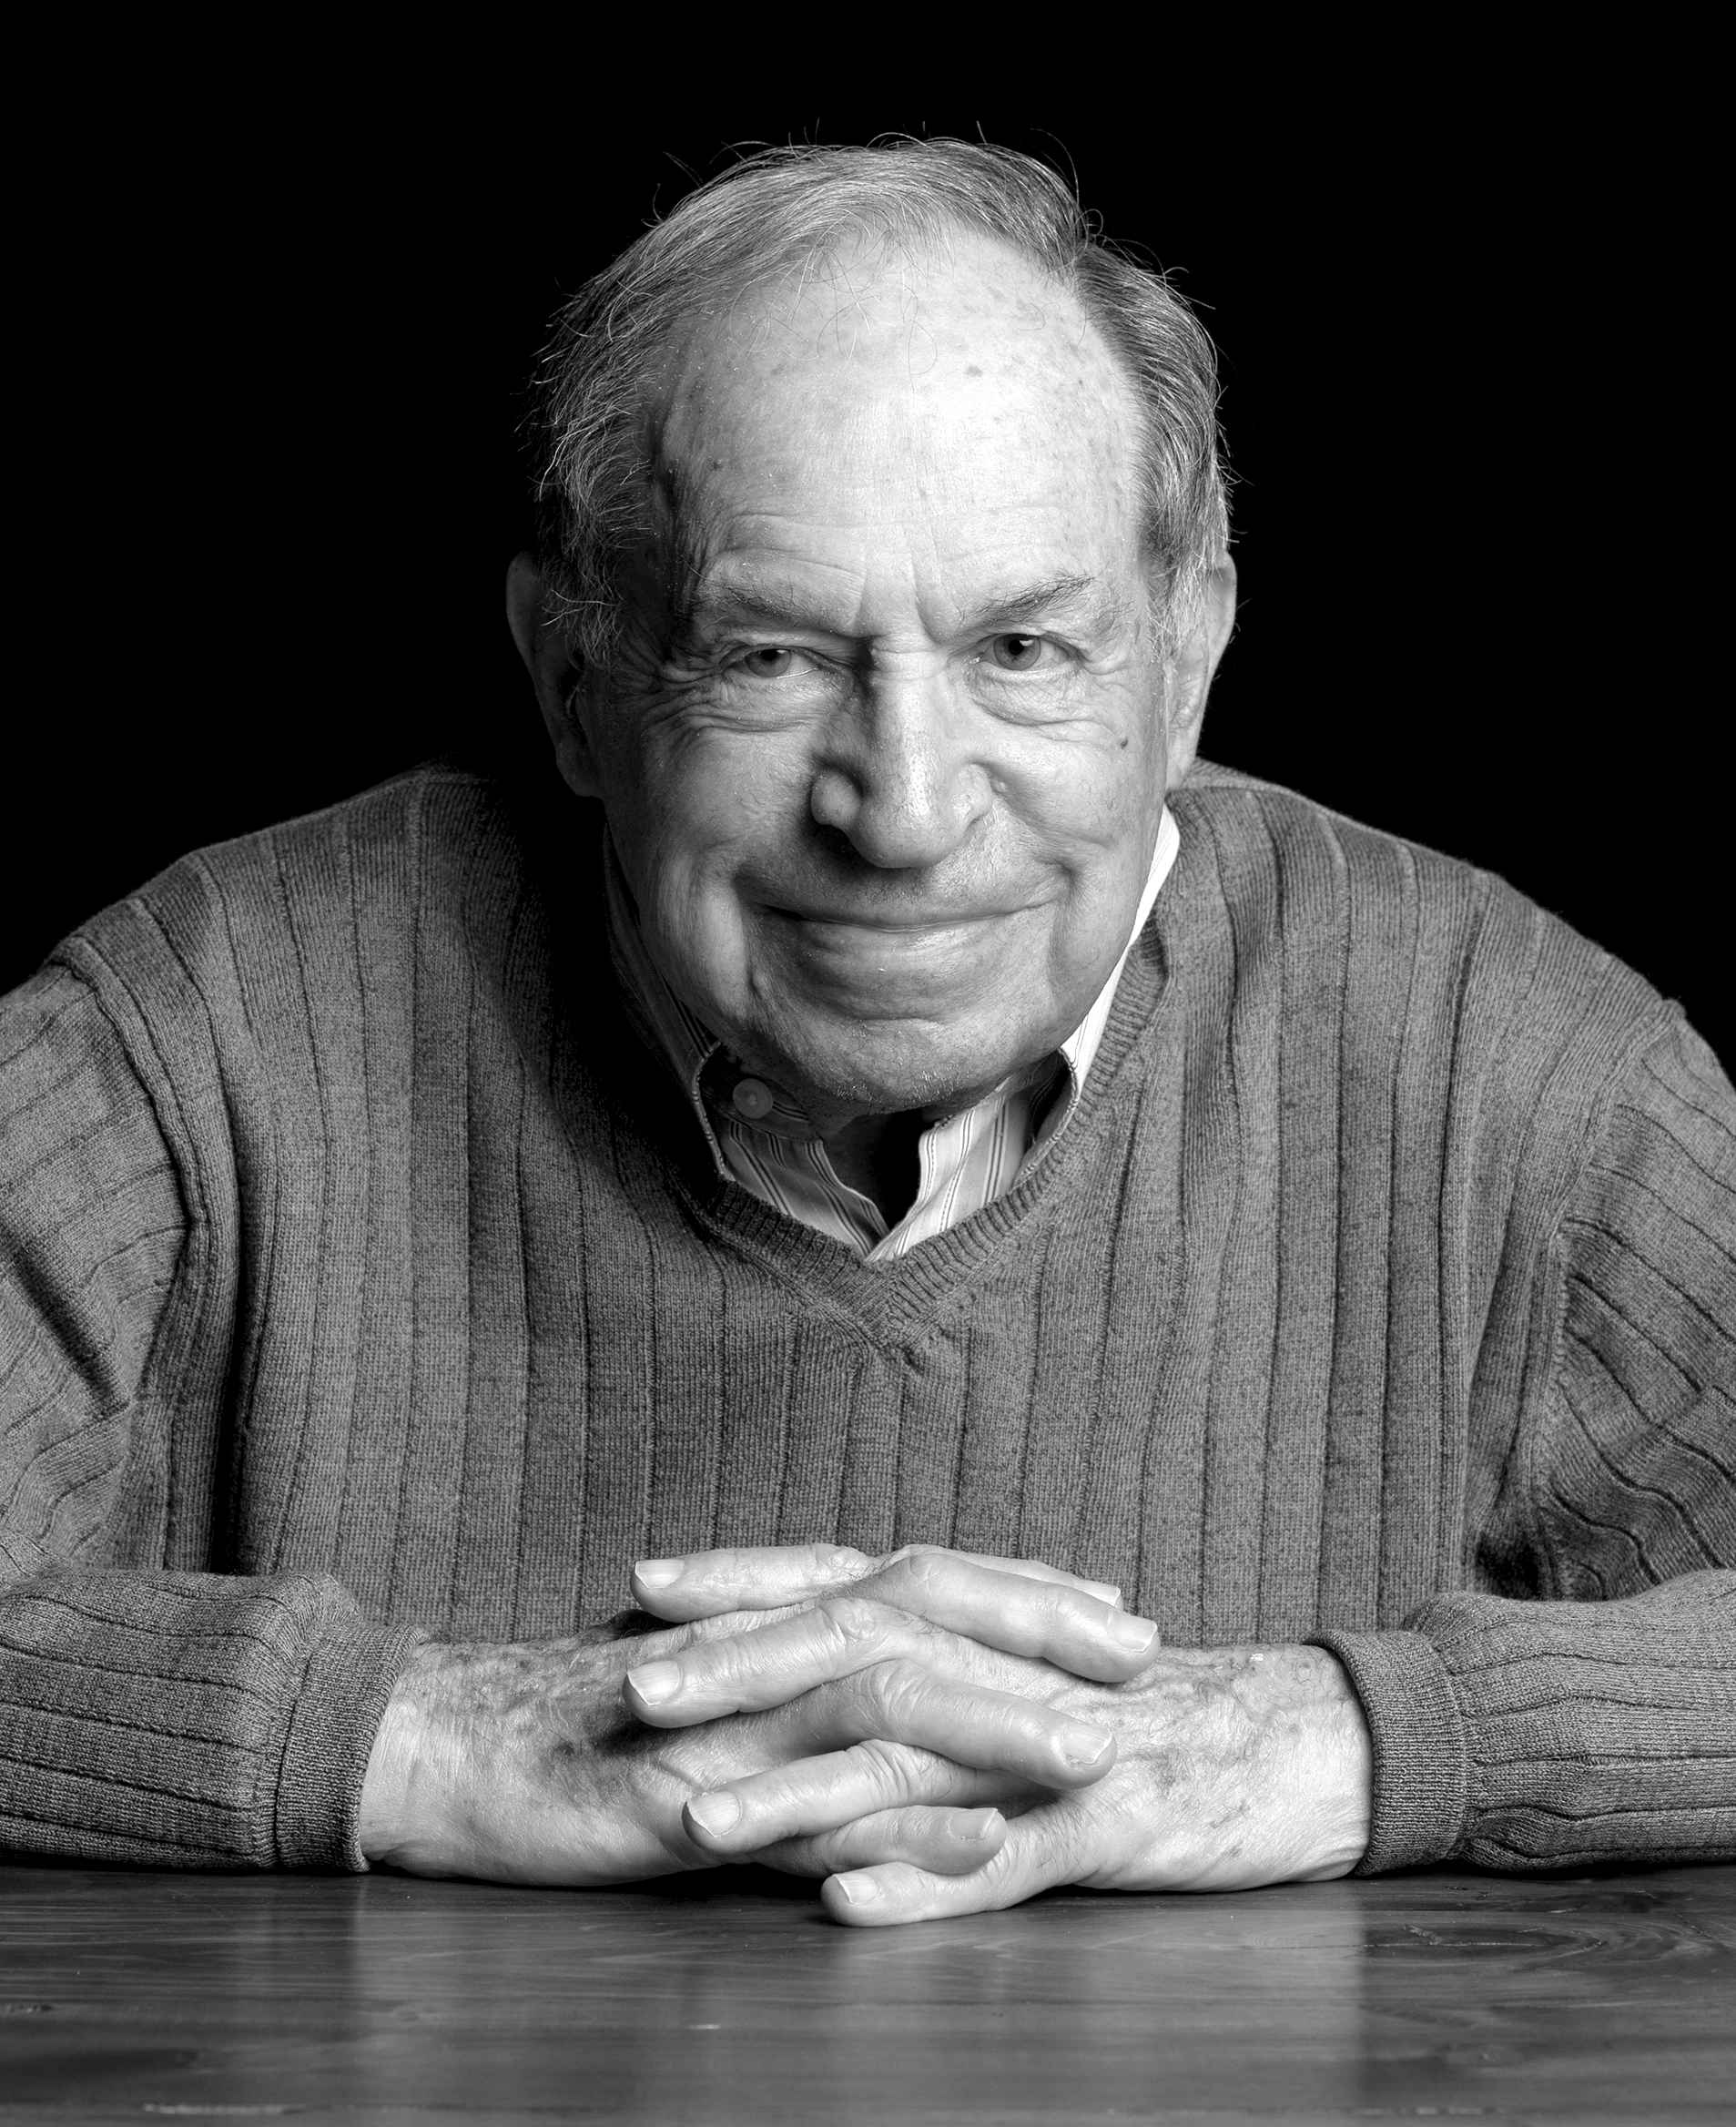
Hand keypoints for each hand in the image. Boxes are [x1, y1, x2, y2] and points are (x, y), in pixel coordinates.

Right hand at [357, 1547, 1153, 1885]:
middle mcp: (765, 1647)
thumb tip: (898, 1682)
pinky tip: (977, 1843)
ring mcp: (731, 1719)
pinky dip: (901, 1822)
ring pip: (887, 1699)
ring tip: (1097, 1753)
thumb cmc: (580, 1721)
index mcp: (776, 1616)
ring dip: (1001, 1723)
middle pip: (924, 1610)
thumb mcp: (709, 1688)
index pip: (921, 1578)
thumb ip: (799, 1683)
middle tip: (1142, 1655)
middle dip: (1040, 1629)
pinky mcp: (688, 1797)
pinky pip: (811, 1809)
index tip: (1115, 1606)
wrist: (442, 1742)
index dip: (1021, 1589)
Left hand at [629, 1545, 1372, 1923]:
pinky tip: (845, 1905)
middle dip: (740, 1668)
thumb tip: (816, 1661)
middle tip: (633, 1691)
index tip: (640, 1587)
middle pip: (860, 1649)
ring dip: (796, 1791)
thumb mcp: (1032, 1670)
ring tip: (697, 1822)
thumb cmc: (1150, 1713)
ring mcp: (1060, 1741)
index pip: (845, 1579)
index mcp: (984, 1623)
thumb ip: (935, 1661)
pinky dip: (923, 1881)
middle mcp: (1010, 1663)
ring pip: (912, 1760)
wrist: (1307, 1740)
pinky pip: (1007, 1859)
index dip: (743, 1581)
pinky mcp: (1112, 1820)